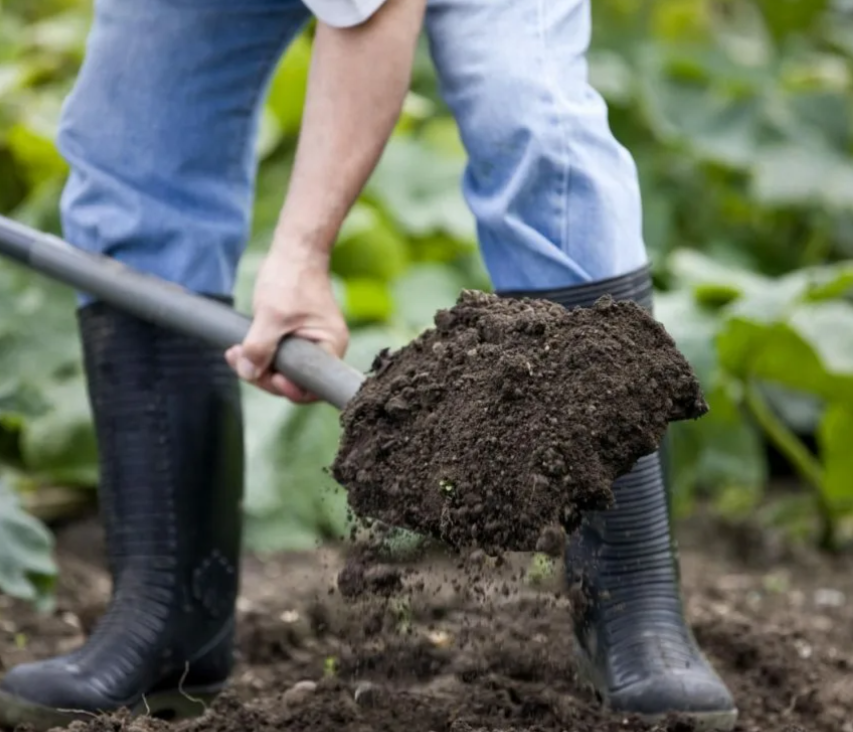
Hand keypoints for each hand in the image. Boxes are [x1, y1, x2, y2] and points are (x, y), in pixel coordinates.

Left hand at [225, 247, 348, 402]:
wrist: (295, 251)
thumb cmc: (291, 279)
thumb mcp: (271, 315)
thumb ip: (259, 347)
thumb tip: (248, 373)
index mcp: (330, 346)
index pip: (312, 387)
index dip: (288, 389)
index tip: (268, 376)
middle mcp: (325, 349)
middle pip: (294, 380)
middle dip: (264, 374)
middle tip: (239, 361)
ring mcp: (311, 342)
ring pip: (284, 368)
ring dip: (257, 364)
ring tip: (234, 353)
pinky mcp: (298, 336)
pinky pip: (280, 355)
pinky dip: (260, 354)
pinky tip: (240, 348)